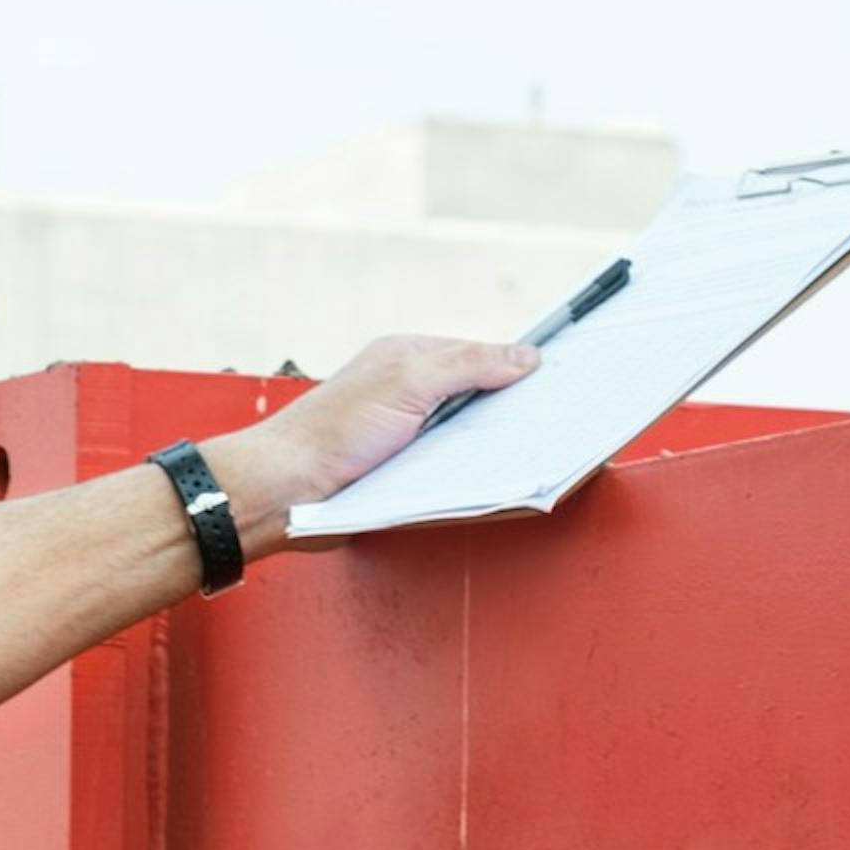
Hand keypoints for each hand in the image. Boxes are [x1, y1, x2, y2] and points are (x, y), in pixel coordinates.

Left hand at [197, 334, 540, 553]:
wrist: (284, 495)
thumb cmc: (329, 433)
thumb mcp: (406, 382)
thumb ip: (467, 363)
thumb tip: (525, 355)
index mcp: (410, 359)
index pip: (483, 354)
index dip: (522, 365)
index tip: (565, 375)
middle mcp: (410, 394)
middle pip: (482, 398)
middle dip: (517, 409)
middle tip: (561, 420)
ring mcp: (409, 437)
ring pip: (472, 439)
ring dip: (498, 448)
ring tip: (539, 453)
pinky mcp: (405, 477)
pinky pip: (454, 473)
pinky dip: (476, 476)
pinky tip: (497, 482)